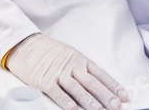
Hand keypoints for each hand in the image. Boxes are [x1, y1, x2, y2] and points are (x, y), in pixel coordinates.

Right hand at [6, 34, 127, 109]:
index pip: (100, 74)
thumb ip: (82, 68)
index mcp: (80, 59)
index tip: (123, 96)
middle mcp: (72, 65)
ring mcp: (58, 73)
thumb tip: (99, 84)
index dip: (113, 85)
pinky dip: (65, 101)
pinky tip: (72, 108)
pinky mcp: (44, 80)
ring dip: (89, 101)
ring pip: (77, 89)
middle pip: (91, 83)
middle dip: (105, 95)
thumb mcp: (69, 55)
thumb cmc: (48, 51)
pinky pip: (57, 92)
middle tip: (116, 106)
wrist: (25, 45)